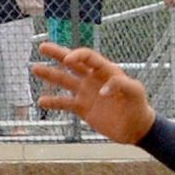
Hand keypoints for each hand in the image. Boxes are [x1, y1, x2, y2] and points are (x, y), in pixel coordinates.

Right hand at [32, 42, 154, 143]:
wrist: (136, 128)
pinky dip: (53, 102)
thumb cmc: (139, 106)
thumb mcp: (136, 92)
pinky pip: (65, 103)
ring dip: (50, 75)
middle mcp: (93, 79)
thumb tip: (102, 90)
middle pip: (72, 63)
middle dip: (57, 54)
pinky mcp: (83, 108)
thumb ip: (121, 85)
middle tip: (42, 47)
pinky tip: (41, 101)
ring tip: (35, 68)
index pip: (88, 57)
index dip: (77, 55)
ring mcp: (86, 93)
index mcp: (106, 70)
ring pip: (64, 80)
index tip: (67, 60)